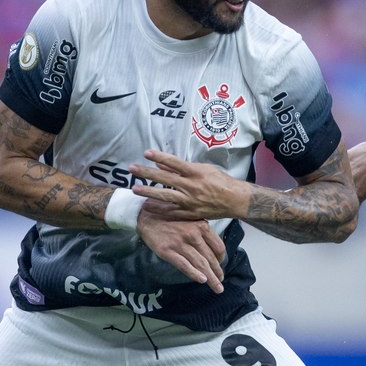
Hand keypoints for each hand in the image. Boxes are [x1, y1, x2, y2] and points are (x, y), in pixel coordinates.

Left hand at [128, 150, 246, 218]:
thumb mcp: (204, 169)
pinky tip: (147, 207)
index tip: (146, 153)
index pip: (174, 162)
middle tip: (131, 169)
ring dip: (148, 192)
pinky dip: (159, 209)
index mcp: (196, 172)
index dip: (160, 157)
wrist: (234, 200)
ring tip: (134, 189)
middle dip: (147, 173)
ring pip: (165, 196)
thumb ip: (182, 168)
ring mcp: (190, 201)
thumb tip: (163, 165)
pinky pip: (171, 211)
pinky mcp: (190, 213)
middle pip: (165, 179)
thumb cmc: (220, 181)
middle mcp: (191, 186)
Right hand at [136, 199, 225, 292]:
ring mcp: (180, 243)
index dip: (221, 259)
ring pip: (199, 264)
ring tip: (217, 288)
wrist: (146, 215)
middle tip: (220, 283)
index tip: (219, 265)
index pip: (218, 247)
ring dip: (210, 278)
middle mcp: (193, 235)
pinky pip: (184, 265)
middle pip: (210, 258)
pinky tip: (202, 280)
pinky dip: (194, 273)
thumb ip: (202, 231)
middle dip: (217, 273)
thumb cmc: (170, 216)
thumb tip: (212, 248)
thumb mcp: (191, 218)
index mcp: (202, 226)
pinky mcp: (167, 251)